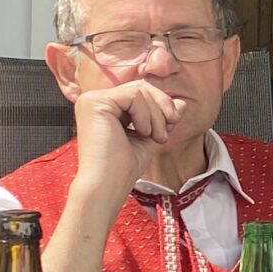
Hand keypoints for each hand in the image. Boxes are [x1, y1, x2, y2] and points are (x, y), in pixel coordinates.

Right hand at [70, 79, 190, 195]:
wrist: (108, 184)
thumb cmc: (124, 167)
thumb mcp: (151, 136)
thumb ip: (163, 117)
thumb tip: (181, 102)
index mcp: (105, 107)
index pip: (140, 91)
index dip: (161, 105)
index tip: (171, 125)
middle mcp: (94, 101)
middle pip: (141, 86)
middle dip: (162, 107)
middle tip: (165, 133)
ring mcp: (91, 100)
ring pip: (139, 90)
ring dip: (156, 115)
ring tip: (155, 137)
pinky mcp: (93, 102)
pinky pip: (133, 95)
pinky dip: (146, 114)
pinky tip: (142, 132)